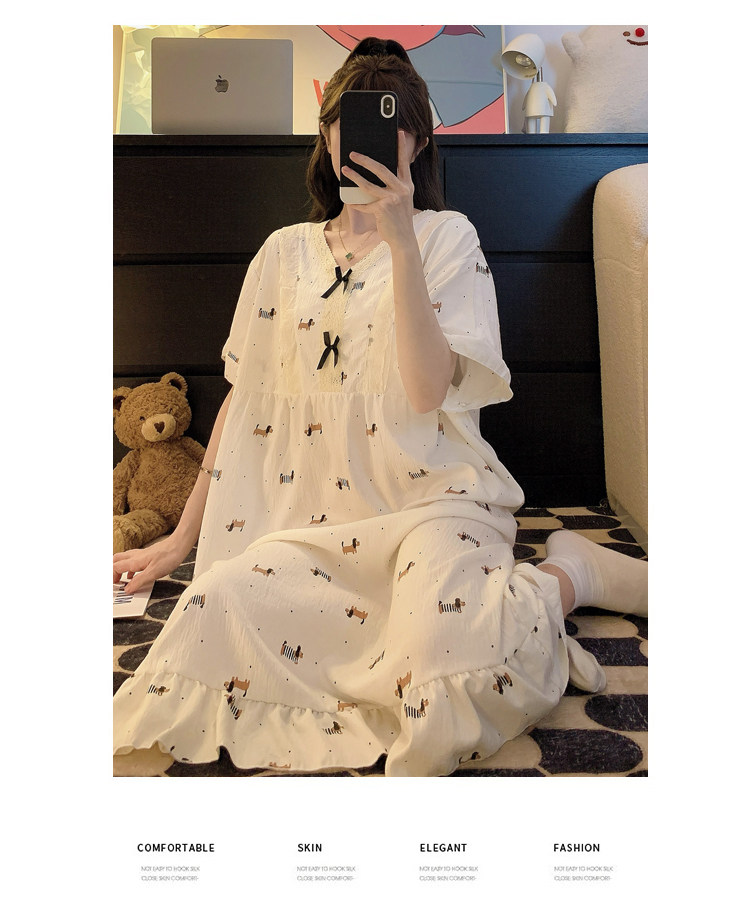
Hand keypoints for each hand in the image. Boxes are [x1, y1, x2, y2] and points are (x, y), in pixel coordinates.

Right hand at [113, 534, 188, 594]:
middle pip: (116, 560)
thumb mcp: (153, 573)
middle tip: (112, 581)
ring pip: (124, 560)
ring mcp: (142, 554)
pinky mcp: (148, 555)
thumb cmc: (169, 556)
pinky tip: (134, 573)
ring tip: (120, 579)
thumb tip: (127, 589)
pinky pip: (133, 560)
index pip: (115, 567)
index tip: (111, 586)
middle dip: (111, 570)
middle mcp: (135, 556)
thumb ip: (139, 581)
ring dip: (119, 568)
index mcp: (134, 561)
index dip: (110, 577)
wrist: (180, 544)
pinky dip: (129, 568)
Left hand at [342, 130, 419, 246]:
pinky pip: (365, 204)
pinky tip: (349, 201)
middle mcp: (401, 190)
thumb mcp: (402, 200)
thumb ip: (393, 187)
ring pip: (369, 185)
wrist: (403, 238)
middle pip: (381, 169)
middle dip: (365, 160)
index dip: (400, 147)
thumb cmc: (399, 218)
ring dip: (355, 176)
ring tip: (345, 170)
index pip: (403, 162)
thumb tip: (374, 175)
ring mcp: (392, 199)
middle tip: (353, 154)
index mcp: (407, 185)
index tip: (397, 133)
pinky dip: (357, 203)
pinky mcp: (382, 209)